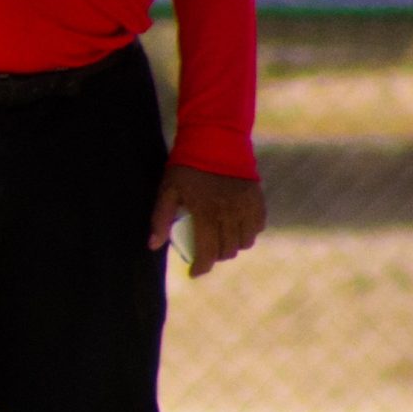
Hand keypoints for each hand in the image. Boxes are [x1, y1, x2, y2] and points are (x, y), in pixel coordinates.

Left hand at [149, 163, 265, 278]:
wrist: (215, 138)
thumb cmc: (186, 165)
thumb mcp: (167, 190)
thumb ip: (160, 219)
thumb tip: (153, 245)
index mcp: (206, 213)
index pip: (208, 252)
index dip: (201, 267)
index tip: (193, 273)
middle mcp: (230, 213)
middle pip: (227, 250)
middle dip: (214, 257)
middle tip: (204, 252)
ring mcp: (247, 206)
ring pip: (245, 242)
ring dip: (232, 246)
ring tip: (220, 241)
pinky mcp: (258, 198)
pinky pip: (258, 226)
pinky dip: (248, 232)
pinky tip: (236, 228)